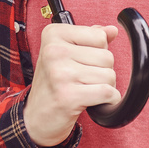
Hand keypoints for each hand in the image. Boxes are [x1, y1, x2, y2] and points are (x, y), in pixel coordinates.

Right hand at [24, 23, 120, 145]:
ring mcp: (60, 74)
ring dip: (105, 86)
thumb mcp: (67, 53)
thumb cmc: (53, 83)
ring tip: (86, 90)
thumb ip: (90, 38)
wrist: (36, 118)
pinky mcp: (69, 96)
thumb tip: (113, 30)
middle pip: (107, 56)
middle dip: (103, 71)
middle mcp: (54, 51)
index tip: (82, 61)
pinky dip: (109, 99)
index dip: (98, 51)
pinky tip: (96, 102)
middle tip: (84, 80)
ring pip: (109, 75)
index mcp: (53, 34)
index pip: (99, 36)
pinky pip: (107, 92)